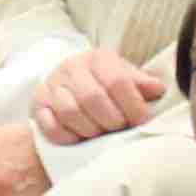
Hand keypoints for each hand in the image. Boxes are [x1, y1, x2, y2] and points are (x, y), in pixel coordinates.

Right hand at [28, 45, 168, 148]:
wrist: (69, 84)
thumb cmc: (104, 84)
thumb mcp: (125, 77)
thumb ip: (141, 84)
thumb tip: (157, 90)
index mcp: (97, 58)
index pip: (117, 82)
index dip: (133, 106)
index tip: (142, 121)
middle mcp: (71, 68)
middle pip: (93, 98)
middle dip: (112, 120)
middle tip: (120, 129)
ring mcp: (51, 86)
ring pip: (70, 112)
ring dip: (91, 130)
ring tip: (101, 133)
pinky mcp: (38, 106)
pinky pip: (51, 127)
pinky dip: (69, 137)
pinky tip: (80, 138)